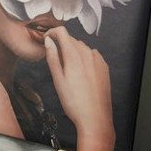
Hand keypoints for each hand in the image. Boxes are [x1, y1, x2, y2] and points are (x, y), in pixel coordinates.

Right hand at [44, 26, 114, 150]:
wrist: (95, 117)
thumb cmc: (73, 102)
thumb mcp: (58, 80)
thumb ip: (52, 58)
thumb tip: (48, 41)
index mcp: (74, 55)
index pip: (62, 32)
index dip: (51, 33)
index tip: (45, 39)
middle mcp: (88, 53)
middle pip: (72, 40)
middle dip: (61, 44)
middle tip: (53, 58)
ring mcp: (98, 60)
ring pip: (82, 48)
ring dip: (73, 51)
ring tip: (67, 68)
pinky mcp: (104, 67)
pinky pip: (92, 56)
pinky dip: (84, 58)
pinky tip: (80, 72)